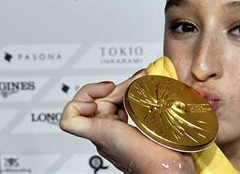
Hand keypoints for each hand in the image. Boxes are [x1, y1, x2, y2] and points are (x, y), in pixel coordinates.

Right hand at [60, 70, 194, 172]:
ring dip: (97, 91)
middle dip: (116, 86)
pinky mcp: (97, 134)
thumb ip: (146, 96)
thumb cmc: (169, 147)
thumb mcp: (154, 111)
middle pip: (99, 100)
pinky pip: (69, 121)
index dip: (122, 86)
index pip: (110, 101)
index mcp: (121, 130)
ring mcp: (101, 134)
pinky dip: (75, 106)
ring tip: (115, 90)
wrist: (169, 166)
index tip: (140, 78)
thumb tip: (143, 75)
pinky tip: (96, 103)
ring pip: (85, 105)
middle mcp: (108, 133)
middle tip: (135, 81)